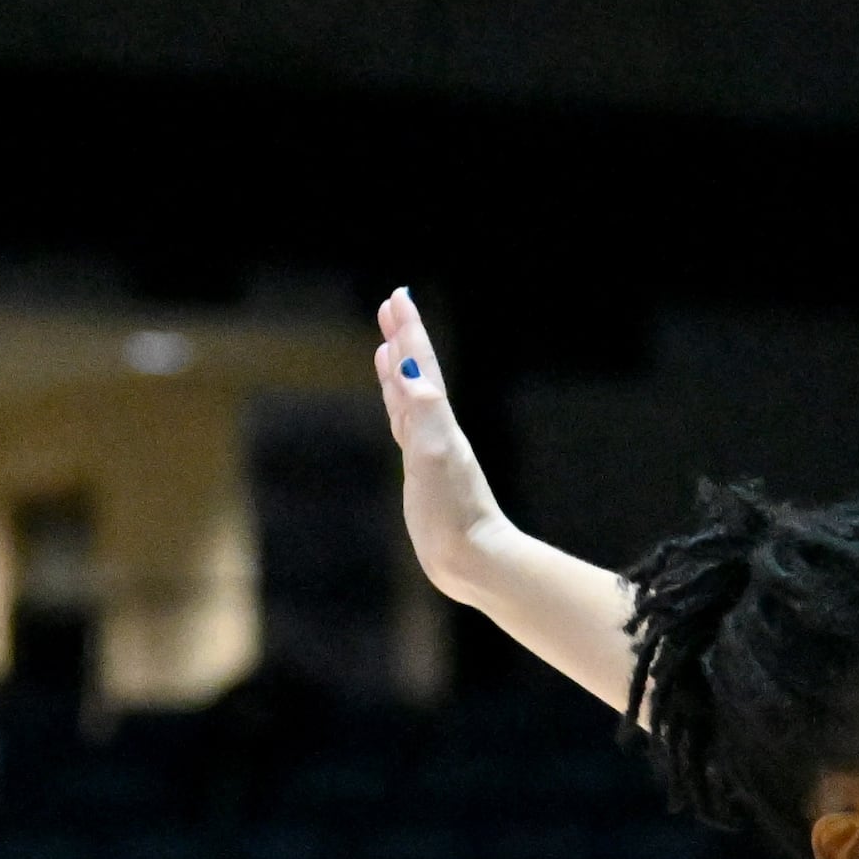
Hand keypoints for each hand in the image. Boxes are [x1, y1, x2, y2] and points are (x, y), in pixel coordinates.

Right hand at [372, 290, 511, 604]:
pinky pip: (406, 425)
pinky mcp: (421, 472)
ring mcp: (429, 449)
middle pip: (417, 373)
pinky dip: (399, 404)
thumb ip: (424, 411)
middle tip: (391, 304)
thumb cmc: (453, 515)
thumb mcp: (434, 458)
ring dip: (400, 367)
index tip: (398, 297)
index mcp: (438, 422)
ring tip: (387, 343)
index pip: (421, 366)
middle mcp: (436, 429)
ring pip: (411, 396)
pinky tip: (397, 399)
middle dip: (403, 338)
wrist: (472, 561)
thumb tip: (410, 368)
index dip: (409, 332)